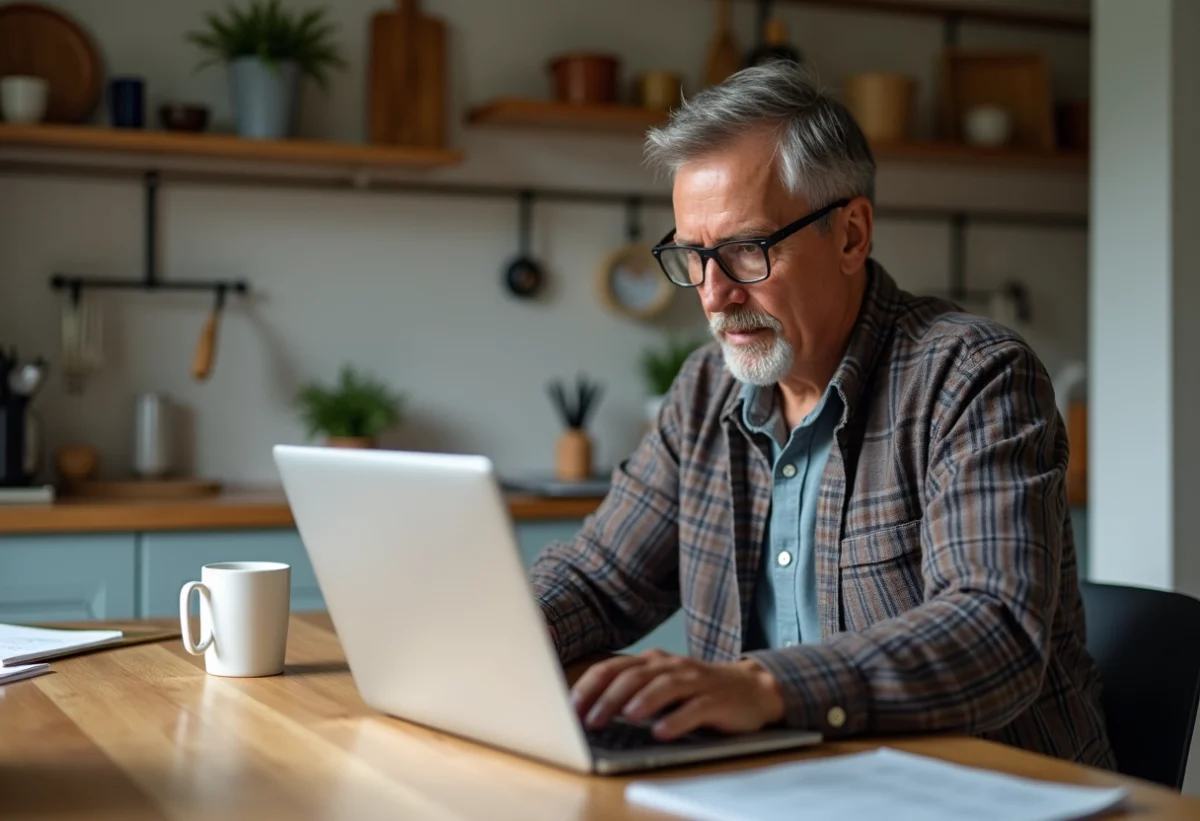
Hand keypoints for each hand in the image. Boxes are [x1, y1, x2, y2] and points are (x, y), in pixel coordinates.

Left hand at [570, 649, 784, 740]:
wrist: (752, 689)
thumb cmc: (697, 691)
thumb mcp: (662, 686)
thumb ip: (631, 692)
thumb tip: (588, 711)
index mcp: (652, 662)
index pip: (613, 668)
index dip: (590, 686)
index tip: (570, 708)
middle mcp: (671, 666)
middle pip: (634, 675)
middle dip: (609, 697)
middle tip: (590, 719)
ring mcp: (696, 681)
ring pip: (664, 686)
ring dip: (642, 701)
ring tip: (625, 717)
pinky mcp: (717, 700)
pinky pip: (695, 708)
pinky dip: (677, 720)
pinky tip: (661, 732)